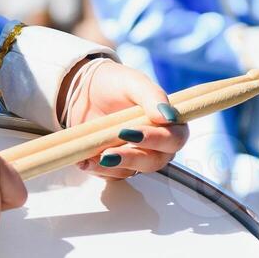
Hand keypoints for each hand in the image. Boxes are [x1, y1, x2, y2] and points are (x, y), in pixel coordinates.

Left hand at [60, 59, 188, 179]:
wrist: (83, 90)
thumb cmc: (114, 84)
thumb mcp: (133, 83)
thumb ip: (153, 96)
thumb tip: (168, 117)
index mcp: (168, 124)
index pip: (174, 139)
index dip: (157, 140)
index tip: (132, 132)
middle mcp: (156, 145)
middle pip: (154, 161)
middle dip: (132, 158)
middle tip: (109, 151)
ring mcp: (135, 157)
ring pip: (131, 171)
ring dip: (112, 166)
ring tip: (94, 157)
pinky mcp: (114, 165)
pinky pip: (109, 174)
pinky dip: (96, 169)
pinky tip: (83, 161)